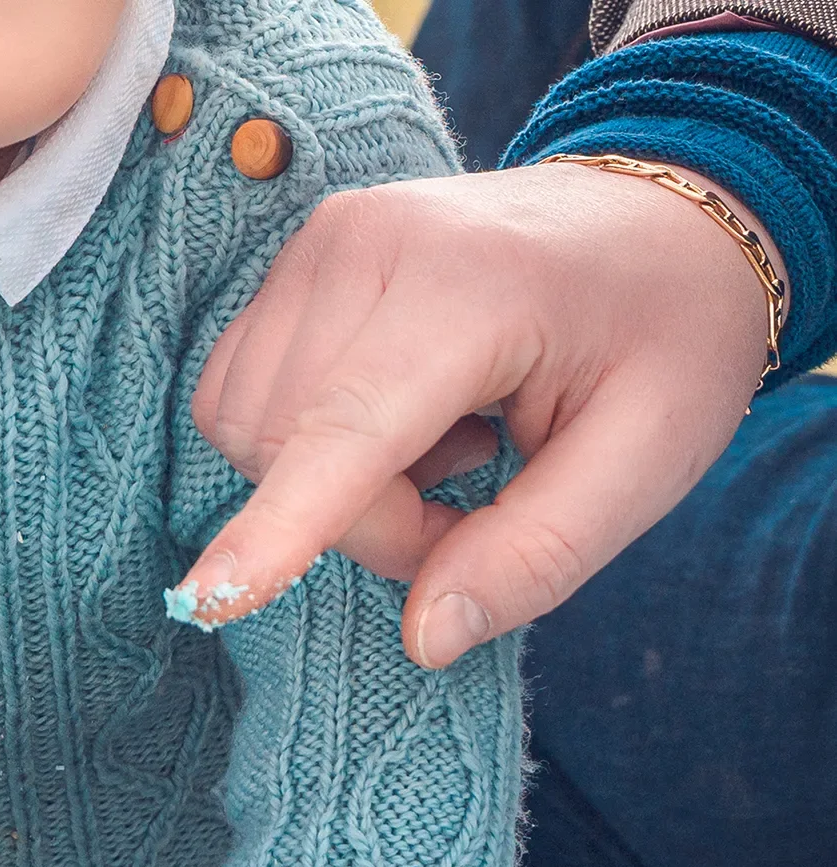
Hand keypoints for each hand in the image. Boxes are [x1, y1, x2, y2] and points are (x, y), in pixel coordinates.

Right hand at [182, 161, 776, 666]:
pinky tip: (398, 416)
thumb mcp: (651, 459)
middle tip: (468, 503)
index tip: (210, 598)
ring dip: (327, 485)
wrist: (661, 217)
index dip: (282, 523)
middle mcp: (371, 244)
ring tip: (443, 447)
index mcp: (475, 285)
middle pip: (287, 447)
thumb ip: (539, 555)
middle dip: (364, 521)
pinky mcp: (294, 260)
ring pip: (249, 428)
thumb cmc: (666, 339)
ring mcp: (321, 243)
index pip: (348, 425)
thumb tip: (425, 640)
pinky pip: (241, 394)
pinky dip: (302, 442)